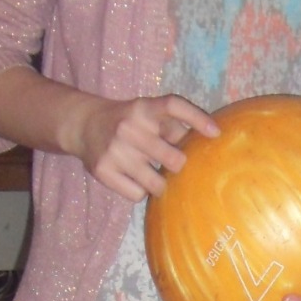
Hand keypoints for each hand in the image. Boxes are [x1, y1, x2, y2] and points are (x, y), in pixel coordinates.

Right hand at [70, 93, 219, 201]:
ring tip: (151, 173)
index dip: (197, 118)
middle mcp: (129, 127)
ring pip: (157, 184)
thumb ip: (172, 126)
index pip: (174, 105)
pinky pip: (138, 194)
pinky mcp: (103, 171)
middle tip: (171, 163)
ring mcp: (115, 150)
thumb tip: (207, 145)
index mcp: (143, 108)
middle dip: (177, 164)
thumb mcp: (147, 113)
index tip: (216, 133)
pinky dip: (141, 191)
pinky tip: (134, 179)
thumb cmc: (128, 122)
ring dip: (160, 183)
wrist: (84, 125)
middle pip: (174, 159)